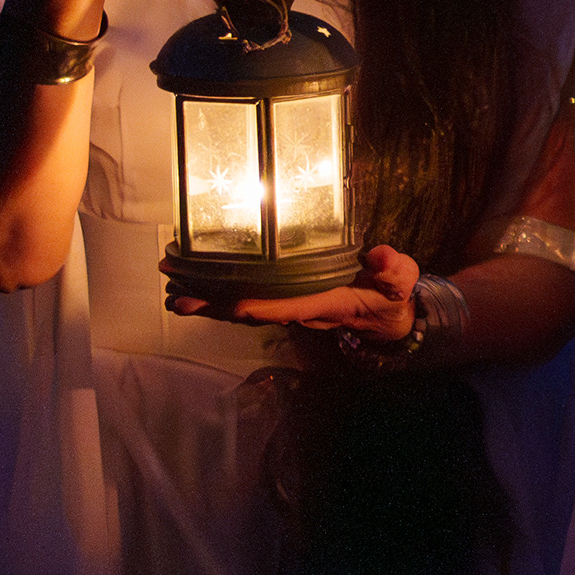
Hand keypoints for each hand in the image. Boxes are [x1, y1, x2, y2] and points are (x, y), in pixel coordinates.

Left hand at [166, 243, 418, 342]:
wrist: (389, 319)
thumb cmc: (392, 295)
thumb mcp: (401, 279)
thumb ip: (392, 269)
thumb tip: (379, 255)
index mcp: (325, 303)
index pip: (285, 306)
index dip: (257, 305)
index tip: (228, 302)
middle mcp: (300, 310)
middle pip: (250, 314)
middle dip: (215, 306)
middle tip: (177, 298)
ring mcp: (289, 310)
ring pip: (243, 312)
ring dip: (209, 305)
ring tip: (174, 297)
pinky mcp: (285, 304)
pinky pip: (248, 305)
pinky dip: (221, 300)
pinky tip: (197, 294)